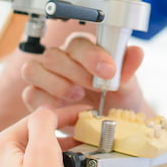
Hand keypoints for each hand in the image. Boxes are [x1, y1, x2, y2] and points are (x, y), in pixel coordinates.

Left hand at [0, 106, 87, 166]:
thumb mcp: (45, 157)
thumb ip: (44, 125)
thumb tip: (45, 111)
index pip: (33, 120)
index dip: (62, 116)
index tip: (81, 116)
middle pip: (29, 143)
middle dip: (59, 144)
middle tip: (83, 146)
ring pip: (25, 165)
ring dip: (52, 165)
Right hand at [20, 34, 150, 114]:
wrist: (111, 123)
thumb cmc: (117, 98)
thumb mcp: (128, 85)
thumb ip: (128, 68)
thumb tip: (137, 52)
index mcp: (83, 50)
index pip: (78, 43)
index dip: (92, 56)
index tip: (109, 71)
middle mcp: (61, 60)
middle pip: (53, 55)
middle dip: (75, 73)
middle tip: (95, 87)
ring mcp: (46, 78)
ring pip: (33, 70)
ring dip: (56, 85)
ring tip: (78, 96)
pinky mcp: (37, 98)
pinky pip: (30, 94)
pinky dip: (45, 102)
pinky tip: (64, 109)